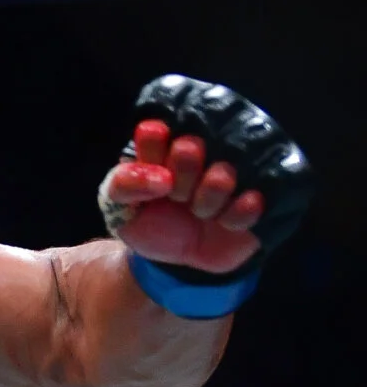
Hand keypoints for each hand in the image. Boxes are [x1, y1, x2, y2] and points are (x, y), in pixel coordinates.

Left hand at [100, 118, 266, 274]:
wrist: (181, 259)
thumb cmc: (152, 223)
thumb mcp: (121, 208)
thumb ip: (124, 185)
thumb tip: (161, 178)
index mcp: (166, 143)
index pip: (158, 127)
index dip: (154, 149)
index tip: (156, 173)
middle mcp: (206, 147)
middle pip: (191, 145)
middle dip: (180, 175)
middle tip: (176, 194)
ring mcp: (238, 169)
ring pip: (225, 169)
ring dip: (208, 196)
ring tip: (200, 211)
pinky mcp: (265, 194)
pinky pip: (257, 198)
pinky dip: (236, 215)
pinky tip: (225, 221)